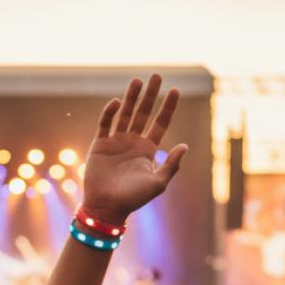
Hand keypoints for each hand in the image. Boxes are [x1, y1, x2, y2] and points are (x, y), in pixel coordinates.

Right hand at [80, 74, 186, 221]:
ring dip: (131, 97)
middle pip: (143, 113)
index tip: (175, 90)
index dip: (168, 107)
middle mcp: (132, 142)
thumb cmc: (134, 199)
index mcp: (147, 150)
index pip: (160, 123)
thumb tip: (185, 146)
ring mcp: (115, 142)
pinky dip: (109, 112)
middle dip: (150, 95)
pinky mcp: (99, 145)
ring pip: (125, 114)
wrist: (107, 207)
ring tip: (138, 81)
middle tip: (157, 76)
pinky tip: (116, 102)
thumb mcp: (158, 183)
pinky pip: (105, 124)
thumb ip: (171, 165)